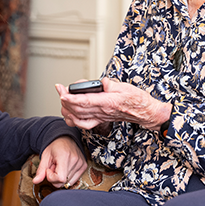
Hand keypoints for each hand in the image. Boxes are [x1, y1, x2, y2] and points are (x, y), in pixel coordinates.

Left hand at [32, 135, 86, 187]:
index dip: (51, 177)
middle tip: (53, 167)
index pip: (60, 178)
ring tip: (59, 166)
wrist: (65, 138)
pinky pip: (74, 180)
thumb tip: (35, 181)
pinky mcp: (84, 166)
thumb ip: (40, 170)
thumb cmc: (54, 146)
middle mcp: (75, 160)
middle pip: (63, 182)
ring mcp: (81, 164)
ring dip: (61, 177)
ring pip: (68, 183)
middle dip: (55, 177)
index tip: (48, 170)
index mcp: (65, 156)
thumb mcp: (45, 156)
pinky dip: (67, 177)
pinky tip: (65, 168)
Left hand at [56, 78, 171, 131]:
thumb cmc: (137, 100)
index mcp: (107, 102)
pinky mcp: (101, 119)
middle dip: (65, 99)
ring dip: (67, 109)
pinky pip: (83, 123)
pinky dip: (73, 119)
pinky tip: (69, 113)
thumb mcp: (125, 87)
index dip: (72, 97)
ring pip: (78, 117)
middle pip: (78, 109)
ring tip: (62, 99)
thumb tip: (102, 82)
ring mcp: (100, 117)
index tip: (62, 92)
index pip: (85, 101)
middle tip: (59, 89)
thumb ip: (111, 84)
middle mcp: (102, 112)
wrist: (145, 112)